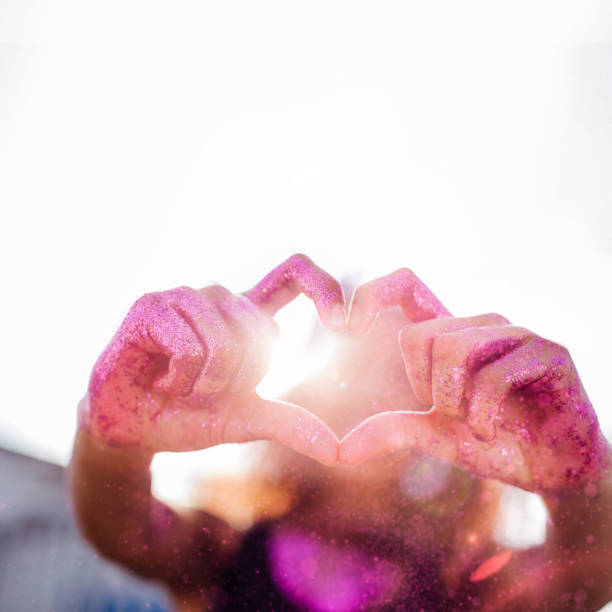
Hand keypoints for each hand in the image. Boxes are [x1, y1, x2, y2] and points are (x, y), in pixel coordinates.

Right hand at [81, 254, 344, 464]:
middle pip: (262, 330)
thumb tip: (342, 451)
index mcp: (247, 315)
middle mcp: (220, 298)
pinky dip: (183, 381)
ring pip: (227, 340)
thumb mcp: (248, 420)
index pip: (295, 274)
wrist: (131, 429)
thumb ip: (293, 426)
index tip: (344, 323)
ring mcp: (184, 296)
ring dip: (209, 383)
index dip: (325, 287)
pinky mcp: (151, 305)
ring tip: (180, 384)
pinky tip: (160, 379)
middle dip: (242, 378)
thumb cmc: (190, 416)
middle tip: (207, 388)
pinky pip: (192, 348)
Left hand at [340, 269, 610, 491]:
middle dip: (427, 389)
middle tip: (455, 414)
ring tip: (478, 423)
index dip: (372, 292)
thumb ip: (393, 432)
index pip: (406, 286)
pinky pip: (492, 377)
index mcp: (451, 334)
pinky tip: (494, 433)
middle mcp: (481, 324)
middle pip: (419, 335)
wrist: (557, 470)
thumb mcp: (436, 437)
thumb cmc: (495, 444)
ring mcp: (516, 333)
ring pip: (454, 350)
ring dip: (457, 404)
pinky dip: (483, 417)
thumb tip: (338, 452)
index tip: (343, 323)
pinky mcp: (548, 352)